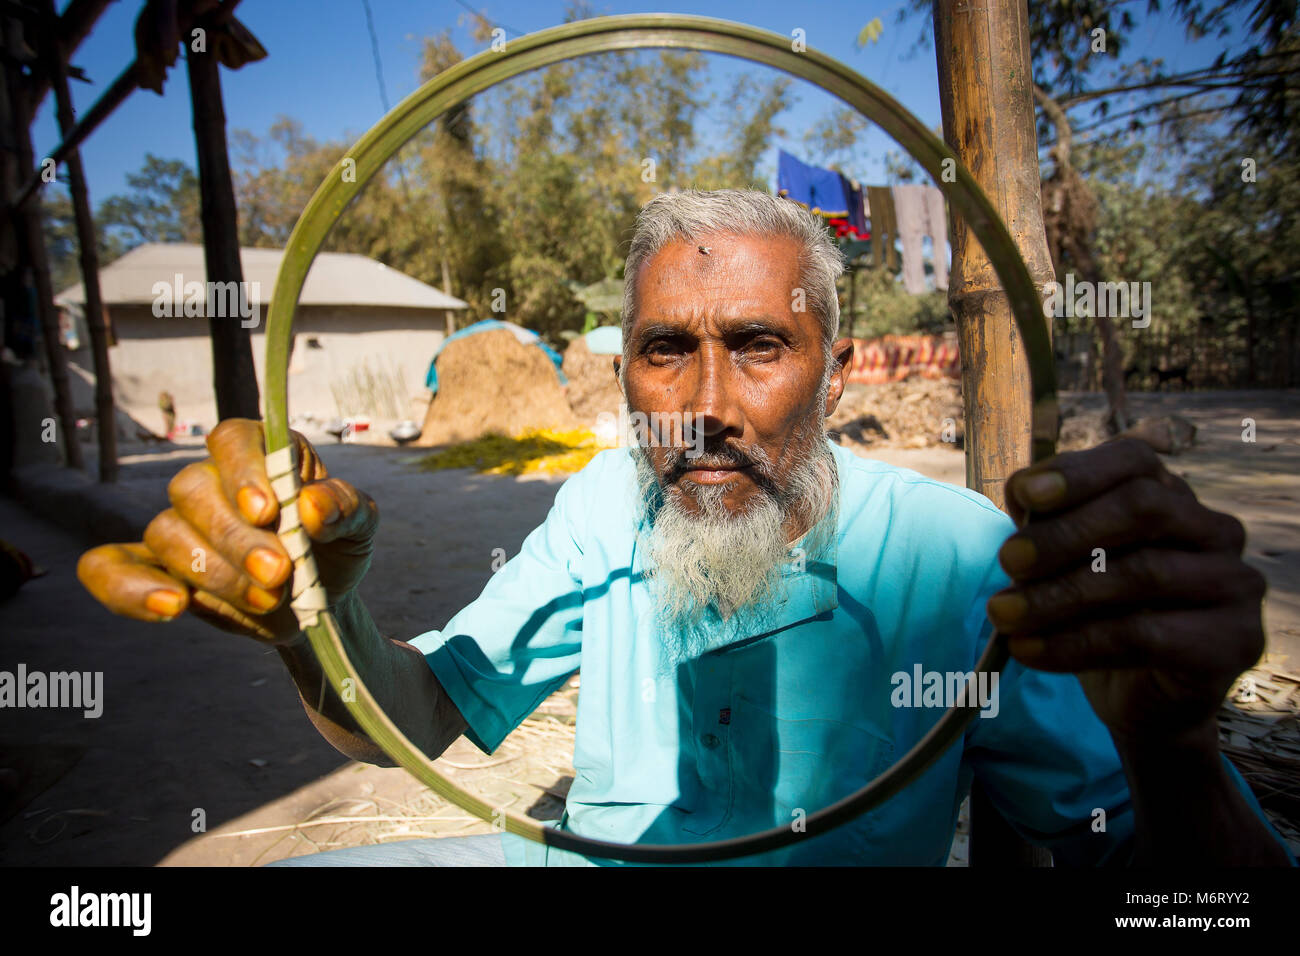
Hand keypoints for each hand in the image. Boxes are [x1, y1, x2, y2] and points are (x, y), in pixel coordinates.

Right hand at [77, 418, 379, 643]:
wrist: (320, 604)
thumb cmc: (335, 549)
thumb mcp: (358, 527)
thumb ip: (345, 508)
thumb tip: (314, 506)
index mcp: (262, 456)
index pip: (232, 439)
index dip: (243, 470)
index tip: (267, 510)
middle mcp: (212, 484)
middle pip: (193, 490)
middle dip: (233, 537)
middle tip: (278, 574)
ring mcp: (181, 527)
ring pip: (165, 532)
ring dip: (213, 571)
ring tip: (265, 599)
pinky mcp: (156, 570)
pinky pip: (112, 567)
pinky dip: (127, 587)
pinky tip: (170, 606)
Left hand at [986, 437, 1265, 744]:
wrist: (1144, 699)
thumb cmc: (1101, 615)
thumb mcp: (1066, 563)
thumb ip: (1050, 524)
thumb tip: (1023, 496)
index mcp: (1173, 496)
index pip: (1135, 461)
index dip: (1079, 472)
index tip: (1023, 494)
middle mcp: (1214, 530)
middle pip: (1143, 508)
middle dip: (1065, 534)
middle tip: (1006, 560)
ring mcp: (1235, 583)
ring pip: (1143, 573)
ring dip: (1059, 595)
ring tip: (1003, 614)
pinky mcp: (1236, 641)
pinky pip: (1147, 635)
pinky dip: (1076, 643)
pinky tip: (1029, 650)